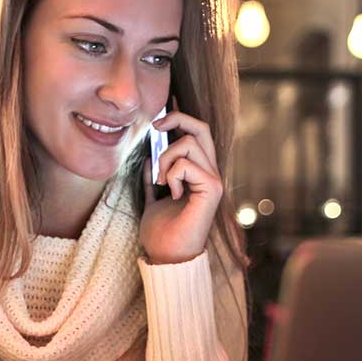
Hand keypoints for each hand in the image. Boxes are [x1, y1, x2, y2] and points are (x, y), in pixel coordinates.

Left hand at [139, 101, 222, 264]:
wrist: (166, 256)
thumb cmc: (160, 233)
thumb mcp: (151, 198)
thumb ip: (152, 179)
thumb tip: (148, 158)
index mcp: (197, 172)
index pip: (196, 133)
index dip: (181, 114)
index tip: (164, 104)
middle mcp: (209, 172)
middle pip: (200, 127)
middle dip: (176, 118)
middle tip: (155, 128)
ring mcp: (213, 180)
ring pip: (189, 143)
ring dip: (166, 159)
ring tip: (162, 180)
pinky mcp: (212, 189)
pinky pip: (187, 164)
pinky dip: (172, 174)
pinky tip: (171, 193)